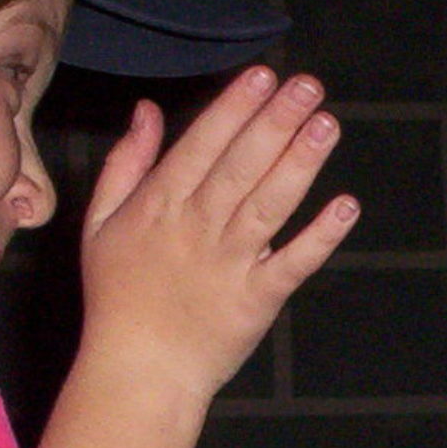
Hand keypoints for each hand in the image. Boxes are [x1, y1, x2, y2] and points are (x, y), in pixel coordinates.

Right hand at [79, 70, 355, 411]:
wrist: (137, 372)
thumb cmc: (117, 297)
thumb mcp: (100, 224)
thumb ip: (126, 164)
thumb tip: (148, 111)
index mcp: (160, 204)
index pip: (203, 144)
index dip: (235, 108)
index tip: (263, 75)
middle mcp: (198, 227)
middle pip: (242, 165)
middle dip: (275, 121)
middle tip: (307, 85)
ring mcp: (231, 263)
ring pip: (270, 204)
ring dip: (300, 163)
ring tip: (326, 124)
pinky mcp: (258, 299)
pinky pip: (293, 263)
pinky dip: (320, 237)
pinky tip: (345, 207)